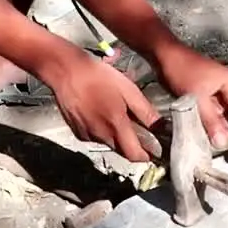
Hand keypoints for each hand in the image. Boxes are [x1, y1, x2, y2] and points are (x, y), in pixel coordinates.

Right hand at [44, 55, 162, 161]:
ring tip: (115, 113)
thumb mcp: (128, 89)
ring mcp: (87, 136)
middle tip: (138, 128)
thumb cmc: (99, 76)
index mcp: (116, 125)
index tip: (154, 150)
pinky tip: (100, 112)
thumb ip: (145, 112)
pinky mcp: (77, 133)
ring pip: (109, 144)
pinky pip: (96, 137)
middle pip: (123, 151)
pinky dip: (102, 131)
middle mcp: (101, 136)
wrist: (66, 72)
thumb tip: (161, 128)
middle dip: (132, 145)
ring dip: (116, 136)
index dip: (147, 156)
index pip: (135, 156)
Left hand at [154, 45, 227, 154]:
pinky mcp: (208, 95)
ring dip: (226, 131)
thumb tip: (222, 142)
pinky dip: (216, 125)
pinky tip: (211, 137)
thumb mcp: (196, 97)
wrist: (164, 54)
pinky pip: (217, 113)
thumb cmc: (181, 70)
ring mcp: (219, 91)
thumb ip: (211, 120)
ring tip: (222, 149)